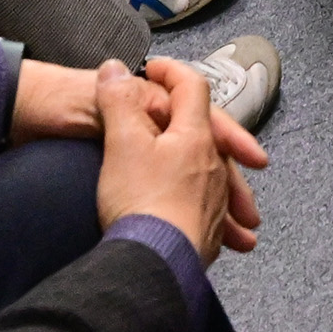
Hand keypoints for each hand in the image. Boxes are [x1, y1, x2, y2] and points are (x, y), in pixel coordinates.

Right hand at [90, 57, 266, 257]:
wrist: (152, 263)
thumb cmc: (140, 202)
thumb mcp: (121, 142)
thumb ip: (118, 100)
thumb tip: (114, 69)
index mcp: (194, 136)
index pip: (192, 88)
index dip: (172, 72)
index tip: (155, 69)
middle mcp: (210, 167)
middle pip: (215, 136)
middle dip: (210, 128)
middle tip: (197, 124)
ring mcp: (212, 202)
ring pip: (217, 178)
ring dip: (218, 176)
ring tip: (214, 181)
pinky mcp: (206, 234)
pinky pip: (211, 214)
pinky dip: (209, 211)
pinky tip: (204, 225)